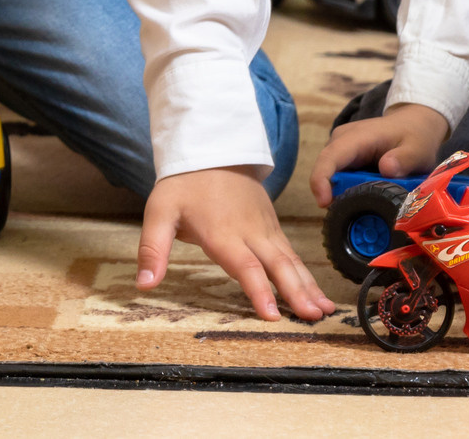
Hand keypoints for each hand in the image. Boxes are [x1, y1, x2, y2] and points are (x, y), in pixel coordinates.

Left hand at [138, 166, 332, 321]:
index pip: (243, 265)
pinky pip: (293, 254)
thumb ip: (152, 249)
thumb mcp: (159, 212)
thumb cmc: (183, 185)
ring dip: (308, 286)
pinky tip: (319, 295)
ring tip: (324, 311)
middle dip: (295, 292)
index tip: (270, 315)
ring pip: (290, 261)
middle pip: (276, 265)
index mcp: (221, 232)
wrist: (212, 151)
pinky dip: (308, 275)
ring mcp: (265, 229)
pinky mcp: (273, 228)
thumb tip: (144, 284)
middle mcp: (249, 232)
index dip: (257, 290)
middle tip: (312, 317)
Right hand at [312, 102, 448, 202]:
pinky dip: (349, 192)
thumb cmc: (414, 136)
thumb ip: (404, 159)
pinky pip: (340, 178)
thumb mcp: (417, 149)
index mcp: (356, 137)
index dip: (321, 179)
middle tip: (358, 217)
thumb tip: (386, 169)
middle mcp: (341, 142)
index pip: (331, 157)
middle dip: (336, 195)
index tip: (323, 202)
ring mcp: (341, 150)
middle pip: (327, 171)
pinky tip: (366, 201)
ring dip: (345, 194)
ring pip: (332, 177)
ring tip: (367, 210)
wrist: (412, 124)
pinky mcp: (344, 160)